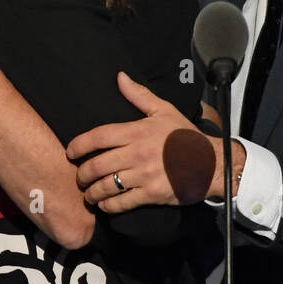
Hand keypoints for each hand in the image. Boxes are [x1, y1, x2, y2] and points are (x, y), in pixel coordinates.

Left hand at [66, 72, 223, 212]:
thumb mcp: (164, 110)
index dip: (79, 144)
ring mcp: (144, 175)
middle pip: (97, 165)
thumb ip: (139, 95)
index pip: (99, 136)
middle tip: (79, 177)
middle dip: (82, 174)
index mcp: (137, 131)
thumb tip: (120, 77)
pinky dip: (109, 206)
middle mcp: (137, 153)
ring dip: (92, 193)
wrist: (212, 163)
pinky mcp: (151, 194)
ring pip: (106, 186)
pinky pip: (122, 203)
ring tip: (89, 194)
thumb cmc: (186, 137)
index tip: (70, 151)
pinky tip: (105, 205)